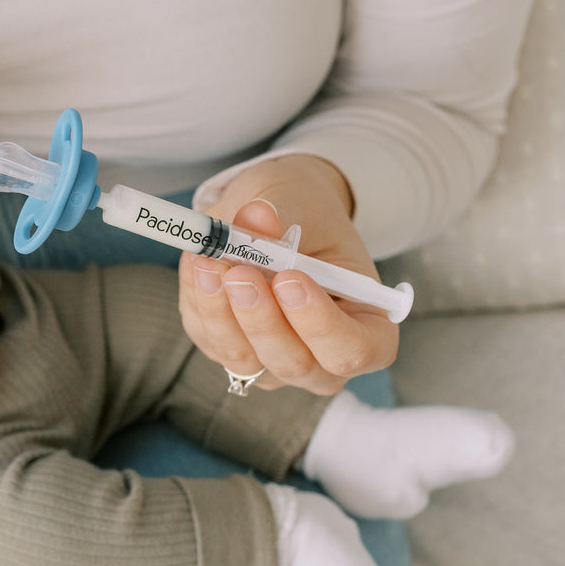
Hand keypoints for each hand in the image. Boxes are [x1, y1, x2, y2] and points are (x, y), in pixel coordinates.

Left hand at [178, 154, 397, 395]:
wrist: (272, 213)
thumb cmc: (305, 214)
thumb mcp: (301, 201)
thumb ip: (283, 214)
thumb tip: (256, 219)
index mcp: (365, 326)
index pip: (353, 350)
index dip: (321, 325)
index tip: (290, 279)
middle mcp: (321, 357)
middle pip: (294, 364)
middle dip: (261, 319)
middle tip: (240, 273)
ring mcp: (271, 359)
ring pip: (243, 358)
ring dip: (220, 312)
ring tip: (209, 261)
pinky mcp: (227, 347)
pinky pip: (208, 338)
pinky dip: (199, 301)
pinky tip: (199, 264)